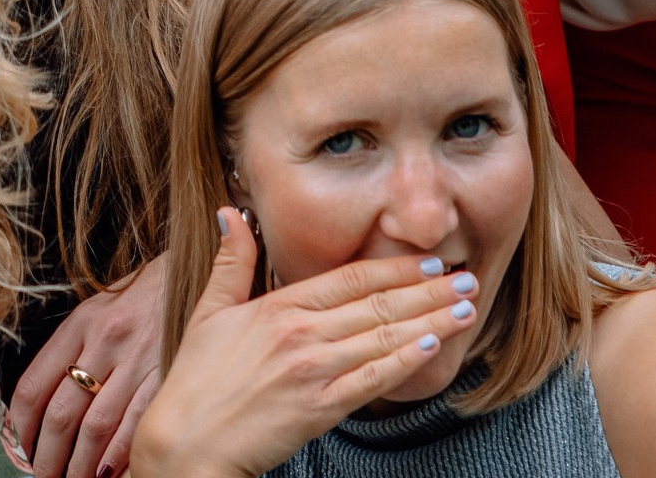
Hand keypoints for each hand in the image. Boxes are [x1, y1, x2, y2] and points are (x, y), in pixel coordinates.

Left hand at [14, 253, 166, 477]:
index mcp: (80, 322)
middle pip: (62, 413)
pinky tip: (107, 474)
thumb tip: (39, 406)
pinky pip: (136, 425)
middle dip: (46, 457)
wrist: (192, 270)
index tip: (17, 448)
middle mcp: (105, 339)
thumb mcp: (96, 310)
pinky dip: (118, 457)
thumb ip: (69, 351)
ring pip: (97, 427)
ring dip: (80, 466)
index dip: (20, 424)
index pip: (35, 383)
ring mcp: (137, 358)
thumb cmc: (138, 298)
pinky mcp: (166, 373)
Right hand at [130, 214, 476, 477]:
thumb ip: (232, 261)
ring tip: (466, 308)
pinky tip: (432, 347)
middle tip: (467, 276)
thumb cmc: (197, 380)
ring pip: (383, 337)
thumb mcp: (210, 311)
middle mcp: (302, 334)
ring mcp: (314, 372)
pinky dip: (404, 361)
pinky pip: (372, 380)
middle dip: (428, 290)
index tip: (429, 260)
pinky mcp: (320, 409)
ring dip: (430, 320)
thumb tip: (230, 211)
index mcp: (278, 307)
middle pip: (377, 304)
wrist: (188, 444)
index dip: (393, 267)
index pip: (349, 278)